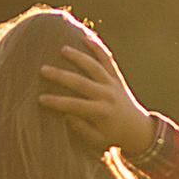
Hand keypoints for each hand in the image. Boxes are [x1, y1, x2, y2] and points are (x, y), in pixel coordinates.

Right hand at [40, 34, 154, 161]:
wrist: (138, 128)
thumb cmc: (112, 136)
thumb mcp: (98, 140)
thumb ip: (82, 129)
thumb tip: (67, 115)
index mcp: (101, 112)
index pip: (74, 105)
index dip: (56, 102)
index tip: (40, 98)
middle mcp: (107, 95)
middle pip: (81, 82)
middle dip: (61, 76)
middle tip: (43, 69)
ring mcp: (112, 84)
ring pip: (94, 67)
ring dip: (78, 57)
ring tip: (63, 49)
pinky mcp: (116, 77)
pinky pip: (108, 60)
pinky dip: (98, 48)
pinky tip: (86, 38)